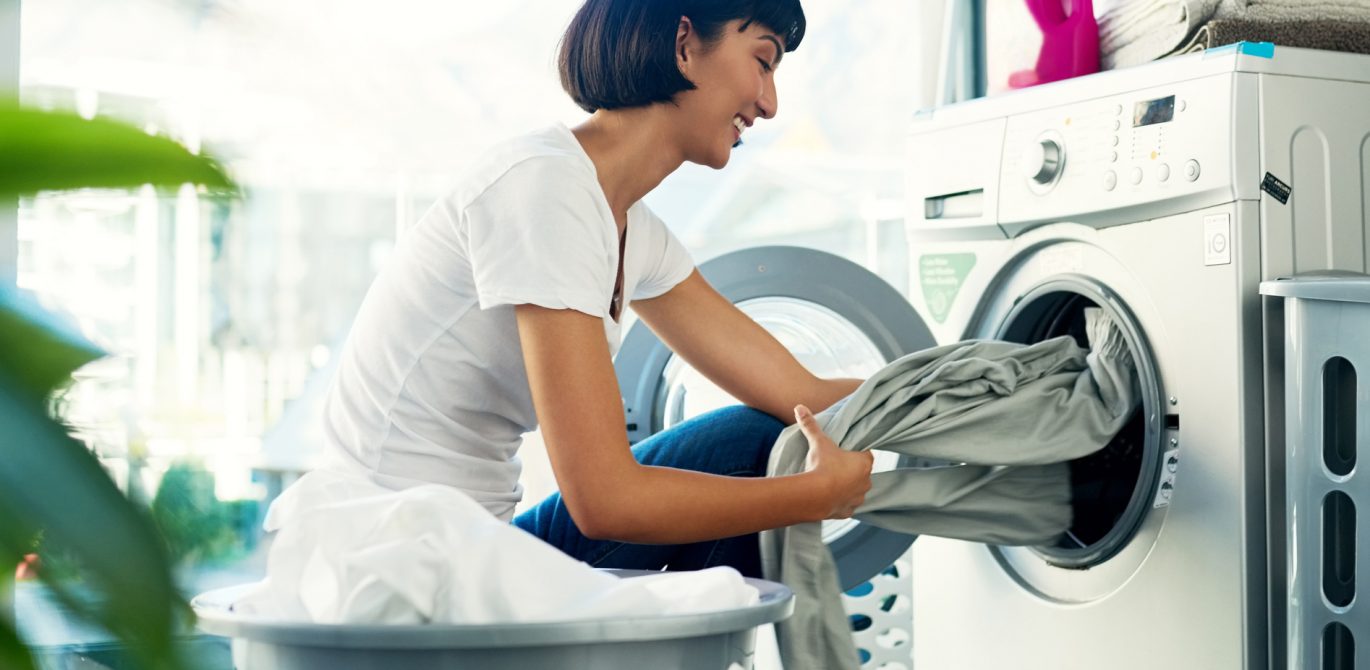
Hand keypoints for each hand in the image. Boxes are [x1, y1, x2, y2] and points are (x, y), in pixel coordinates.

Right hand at [795, 404, 872, 519]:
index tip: (843, 450)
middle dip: (851, 469)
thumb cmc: (822, 466)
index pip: (866, 453)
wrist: (814, 496)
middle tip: (834, 465)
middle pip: (861, 472)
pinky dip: (840, 501)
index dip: (855, 452)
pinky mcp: (847, 511)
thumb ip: (811, 425)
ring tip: (830, 482)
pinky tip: (830, 497)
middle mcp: (866, 482)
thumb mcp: (818, 442)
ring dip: (847, 486)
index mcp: (864, 463)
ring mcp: (857, 498)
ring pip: (856, 490)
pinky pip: (847, 505)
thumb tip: (800, 407)